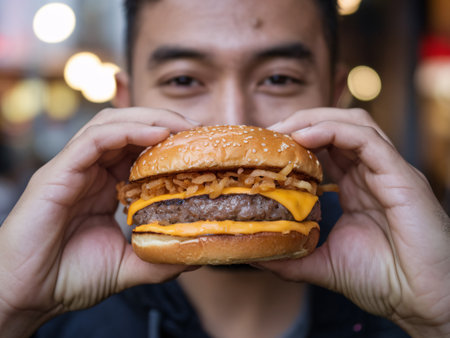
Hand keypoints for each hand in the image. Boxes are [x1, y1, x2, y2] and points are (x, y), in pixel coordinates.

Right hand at [0, 107, 199, 336]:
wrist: (26, 296)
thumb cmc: (68, 278)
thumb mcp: (126, 266)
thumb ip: (157, 257)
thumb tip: (194, 255)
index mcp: (104, 185)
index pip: (138, 148)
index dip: (169, 141)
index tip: (200, 146)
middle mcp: (89, 170)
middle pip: (128, 127)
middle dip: (164, 121)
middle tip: (197, 130)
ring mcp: (72, 168)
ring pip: (111, 124)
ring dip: (150, 119)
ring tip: (182, 127)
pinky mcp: (57, 173)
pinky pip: (93, 140)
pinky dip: (127, 131)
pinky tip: (156, 134)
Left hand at [259, 108, 449, 336]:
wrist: (423, 301)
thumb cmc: (382, 281)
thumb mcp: (324, 263)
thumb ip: (293, 256)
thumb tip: (256, 256)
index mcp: (357, 186)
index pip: (326, 146)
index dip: (295, 140)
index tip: (265, 148)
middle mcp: (373, 172)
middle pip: (337, 126)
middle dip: (301, 122)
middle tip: (269, 134)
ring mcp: (388, 171)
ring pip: (353, 123)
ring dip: (314, 120)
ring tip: (283, 131)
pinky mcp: (402, 177)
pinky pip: (367, 140)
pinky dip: (334, 131)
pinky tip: (305, 137)